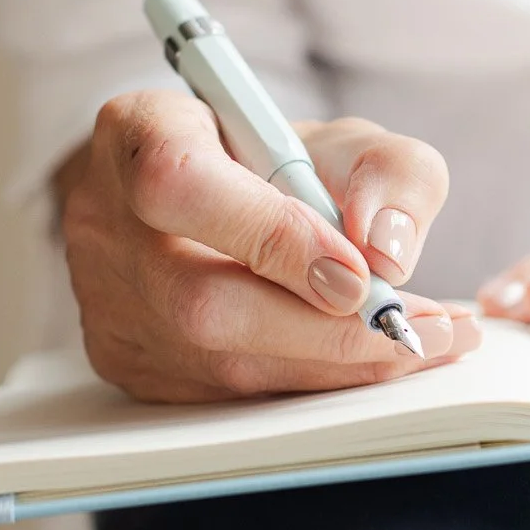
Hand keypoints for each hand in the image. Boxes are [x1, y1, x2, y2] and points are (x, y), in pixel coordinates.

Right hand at [56, 92, 480, 402]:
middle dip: (328, 332)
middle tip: (424, 331)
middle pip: (201, 302)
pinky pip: (223, 395)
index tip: (361, 273)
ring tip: (420, 348)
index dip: (271, 237)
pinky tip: (365, 365)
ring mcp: (107, 303)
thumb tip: (388, 250)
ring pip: (217, 363)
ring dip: (333, 367)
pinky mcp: (128, 364)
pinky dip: (307, 384)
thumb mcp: (345, 140)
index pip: (183, 186)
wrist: (205, 195)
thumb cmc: (273, 159)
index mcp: (138, 134)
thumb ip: (387, 173)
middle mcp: (104, 223)